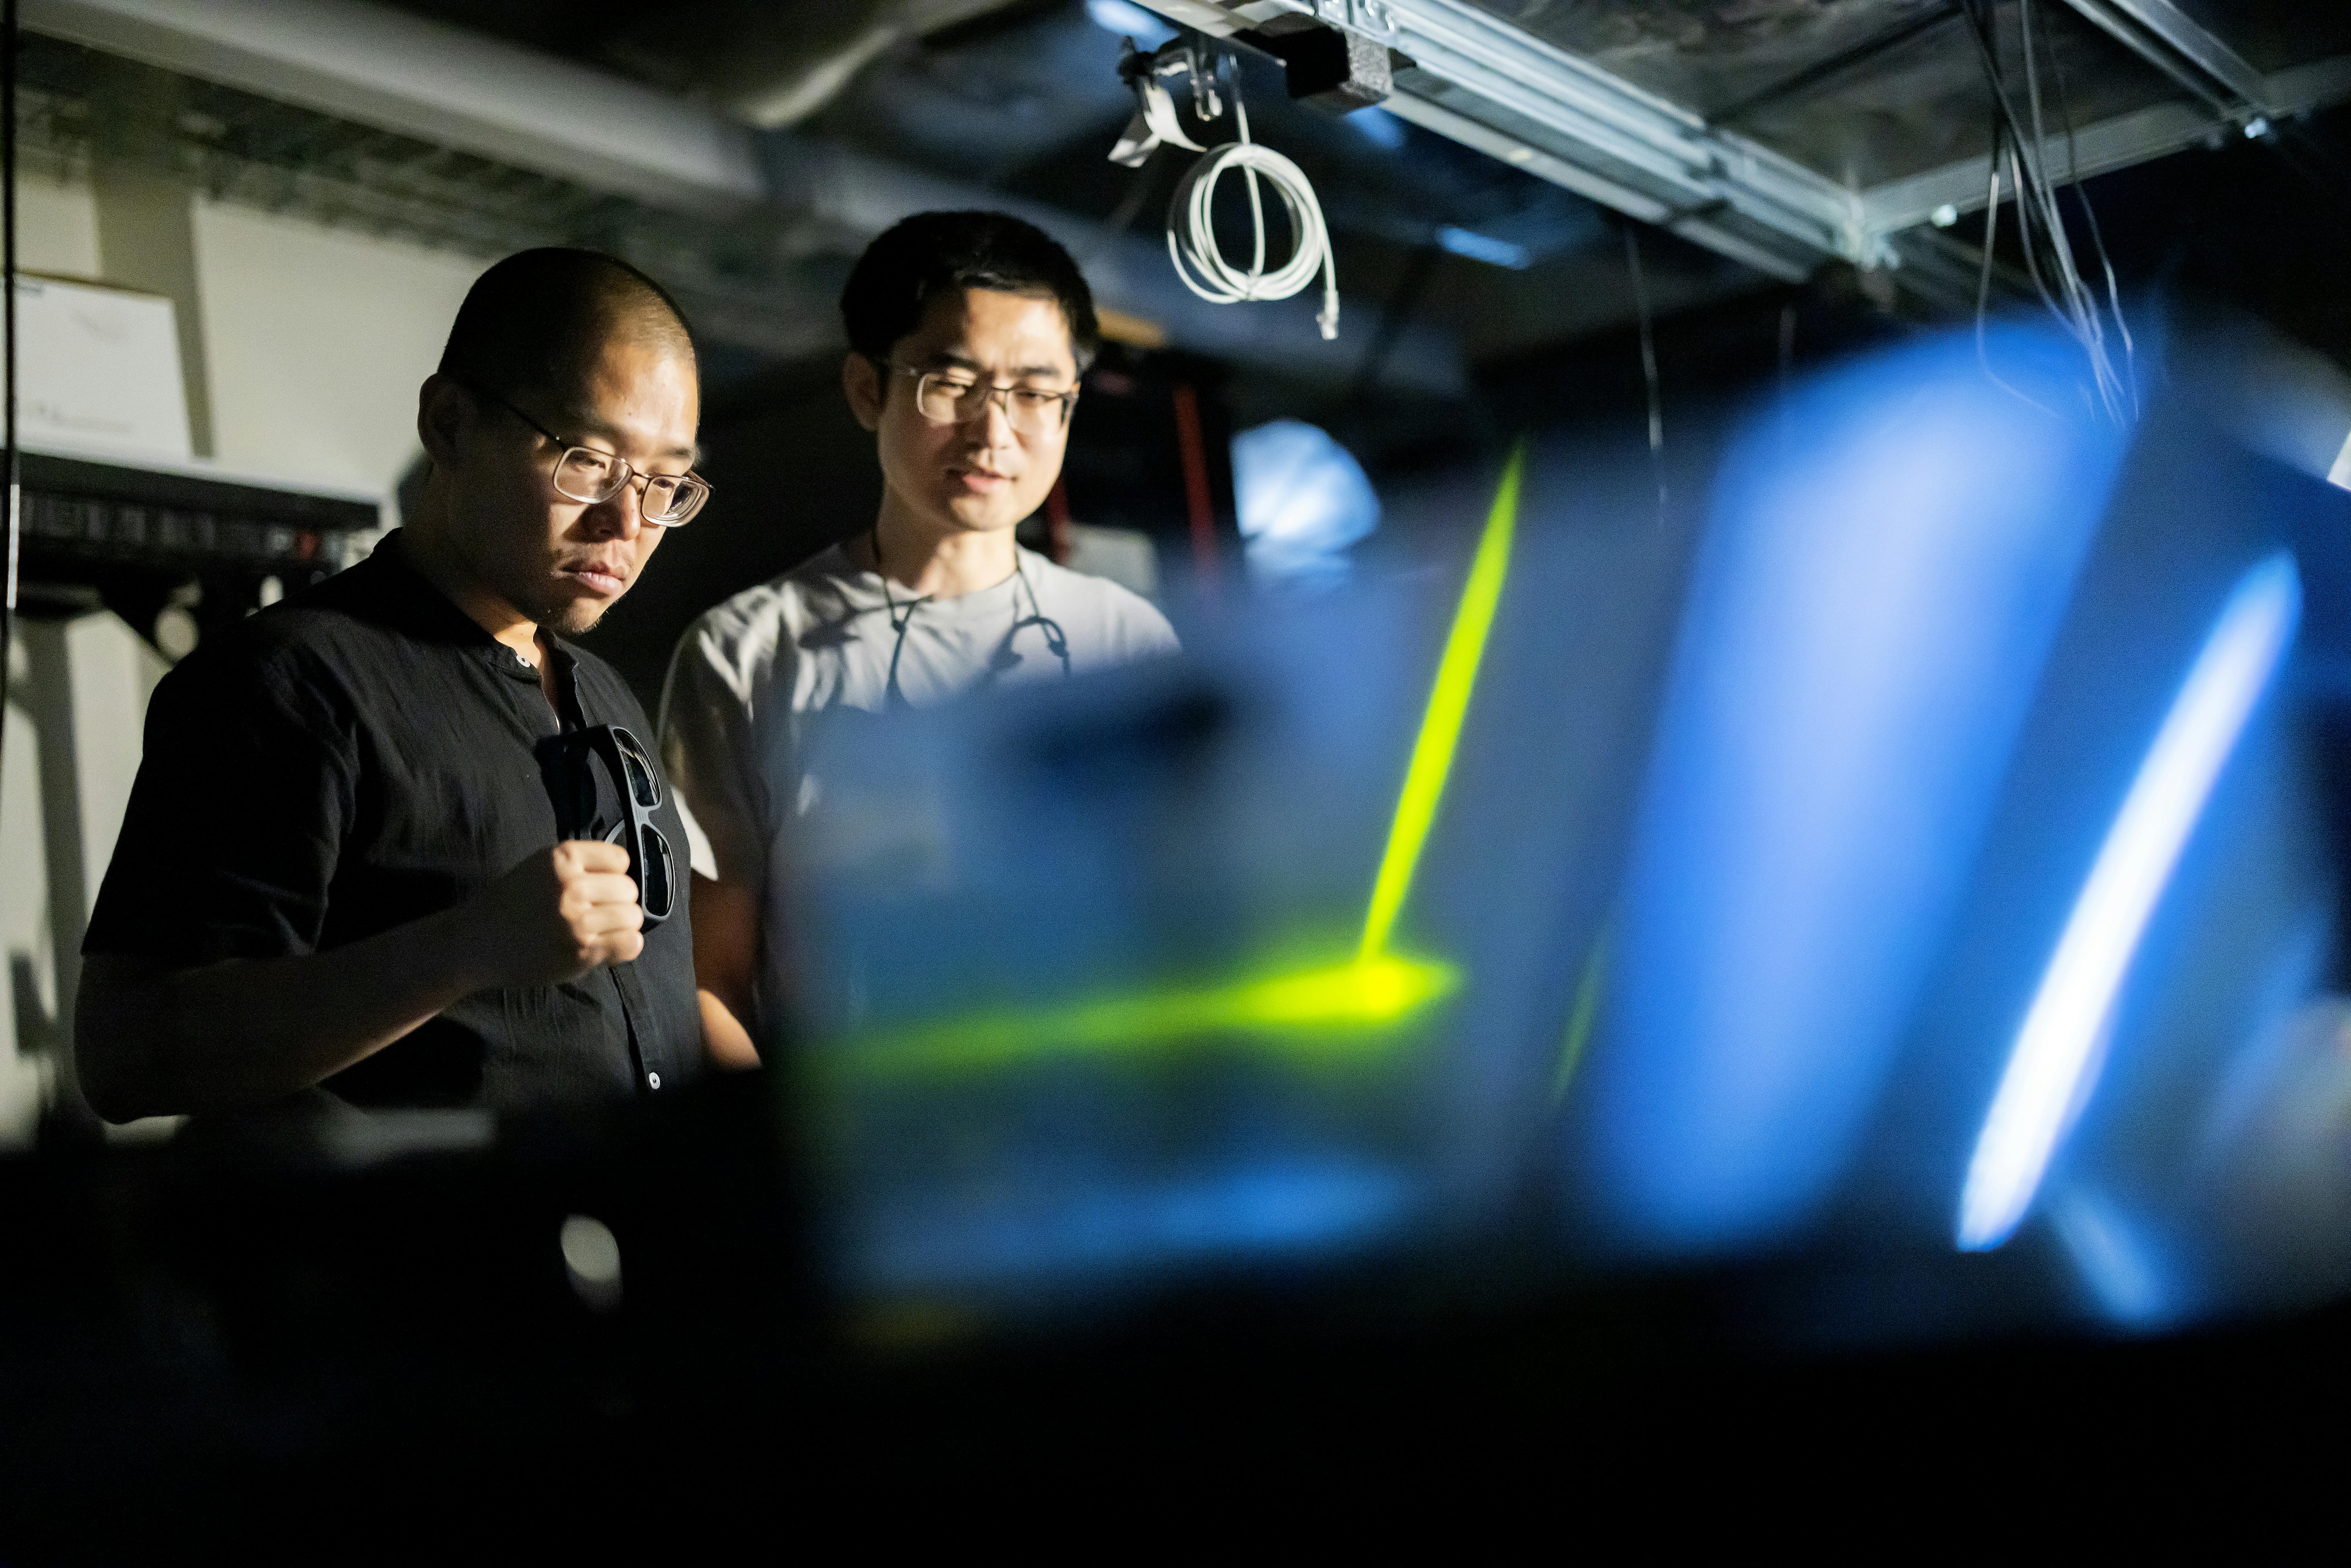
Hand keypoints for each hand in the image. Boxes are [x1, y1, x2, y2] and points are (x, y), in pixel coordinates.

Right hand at [462, 840, 643, 987]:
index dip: (614, 875)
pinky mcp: (581, 951)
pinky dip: (624, 946)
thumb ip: (579, 867)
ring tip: (599, 931)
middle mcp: (570, 886)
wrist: (475, 943)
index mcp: (561, 858)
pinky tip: (606, 947)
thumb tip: (623, 876)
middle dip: (618, 902)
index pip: (619, 859)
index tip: (600, 886)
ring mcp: (577, 920)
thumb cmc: (509, 906)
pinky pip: (631, 943)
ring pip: (633, 917)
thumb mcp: (539, 869)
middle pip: (629, 889)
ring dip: (622, 926)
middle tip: (597, 914)